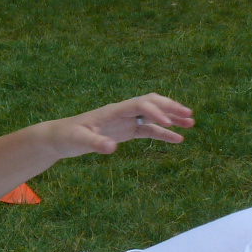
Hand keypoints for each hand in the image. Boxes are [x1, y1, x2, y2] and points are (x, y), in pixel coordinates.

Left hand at [44, 93, 194, 159]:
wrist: (60, 137)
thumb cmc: (67, 136)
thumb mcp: (79, 141)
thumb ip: (96, 144)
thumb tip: (113, 148)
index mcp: (113, 111)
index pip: (140, 105)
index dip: (155, 112)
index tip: (169, 124)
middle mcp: (122, 112)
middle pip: (152, 104)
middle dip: (171, 108)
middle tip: (189, 115)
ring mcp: (125, 121)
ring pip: (153, 116)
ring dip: (172, 119)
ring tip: (191, 124)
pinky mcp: (125, 131)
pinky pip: (148, 130)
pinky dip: (163, 133)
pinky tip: (177, 139)